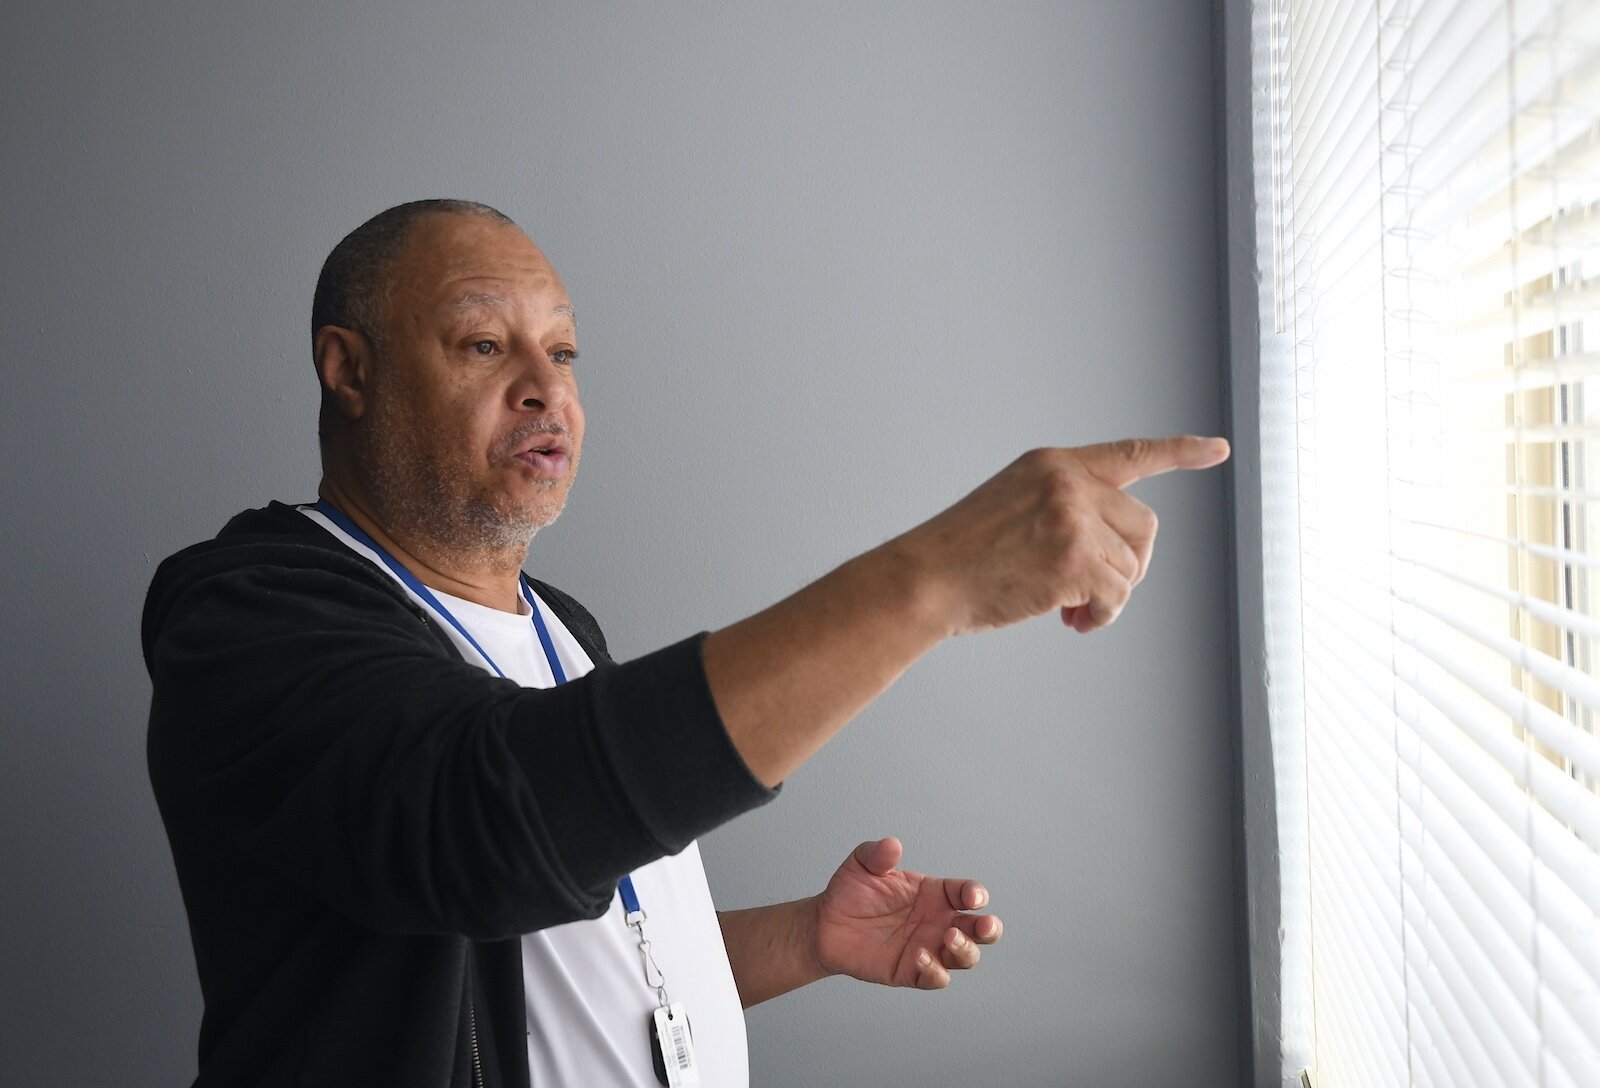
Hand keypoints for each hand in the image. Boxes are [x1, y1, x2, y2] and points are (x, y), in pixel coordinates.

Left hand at [813, 838, 1001, 990]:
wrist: (825, 925)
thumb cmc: (850, 892)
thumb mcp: (861, 865)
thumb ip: (877, 854)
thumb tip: (892, 845)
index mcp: (934, 894)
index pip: (966, 893)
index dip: (975, 894)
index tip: (972, 897)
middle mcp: (938, 922)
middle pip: (980, 930)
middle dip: (989, 928)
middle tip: (984, 925)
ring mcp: (929, 948)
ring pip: (966, 957)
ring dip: (966, 950)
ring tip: (948, 938)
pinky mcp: (912, 972)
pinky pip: (936, 978)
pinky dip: (935, 971)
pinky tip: (920, 957)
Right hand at [895, 435, 1229, 634]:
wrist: (924, 580)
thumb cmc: (961, 557)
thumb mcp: (1013, 505)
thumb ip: (1064, 509)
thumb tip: (1116, 555)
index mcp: (1052, 463)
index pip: (1130, 453)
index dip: (1180, 451)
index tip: (1218, 449)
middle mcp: (1068, 481)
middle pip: (1144, 525)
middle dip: (1131, 564)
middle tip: (1096, 590)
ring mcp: (1072, 517)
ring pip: (1132, 566)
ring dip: (1109, 595)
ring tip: (1069, 608)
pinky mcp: (1074, 557)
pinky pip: (1117, 595)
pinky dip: (1101, 616)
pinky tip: (1070, 620)